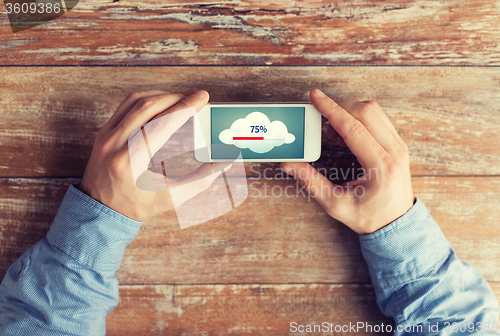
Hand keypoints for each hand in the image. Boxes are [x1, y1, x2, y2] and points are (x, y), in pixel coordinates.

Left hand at [79, 90, 228, 220]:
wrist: (99, 211)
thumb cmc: (135, 206)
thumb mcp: (171, 198)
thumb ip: (200, 180)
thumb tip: (223, 163)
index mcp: (129, 161)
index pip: (161, 124)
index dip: (185, 108)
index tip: (202, 98)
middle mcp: (114, 144)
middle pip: (148, 106)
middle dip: (176, 98)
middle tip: (197, 98)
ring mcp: (106, 135)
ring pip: (135, 100)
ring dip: (161, 95)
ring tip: (181, 100)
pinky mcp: (104, 131)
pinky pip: (126, 105)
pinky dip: (147, 99)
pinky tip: (162, 103)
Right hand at [280, 89, 413, 233]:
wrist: (397, 224)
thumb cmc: (370, 217)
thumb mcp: (335, 204)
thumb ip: (310, 182)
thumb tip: (289, 164)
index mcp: (380, 166)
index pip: (353, 127)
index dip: (331, 110)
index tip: (315, 97)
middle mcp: (394, 151)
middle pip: (366, 112)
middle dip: (339, 108)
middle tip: (320, 121)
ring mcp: (399, 146)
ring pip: (374, 111)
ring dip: (349, 113)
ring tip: (333, 133)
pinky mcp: (398, 144)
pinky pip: (379, 119)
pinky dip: (359, 119)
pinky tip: (346, 135)